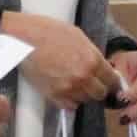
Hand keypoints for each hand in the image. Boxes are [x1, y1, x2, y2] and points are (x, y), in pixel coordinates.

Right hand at [2, 11, 117, 109]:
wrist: (23, 38)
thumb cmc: (48, 31)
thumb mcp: (78, 36)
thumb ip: (92, 54)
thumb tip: (101, 66)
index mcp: (92, 59)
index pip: (112, 80)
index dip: (112, 82)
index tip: (110, 83)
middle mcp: (83, 76)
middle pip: (100, 94)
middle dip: (98, 89)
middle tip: (92, 83)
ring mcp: (68, 87)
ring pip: (84, 100)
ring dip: (82, 94)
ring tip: (74, 83)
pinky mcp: (53, 95)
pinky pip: (68, 105)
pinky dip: (69, 100)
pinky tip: (65, 90)